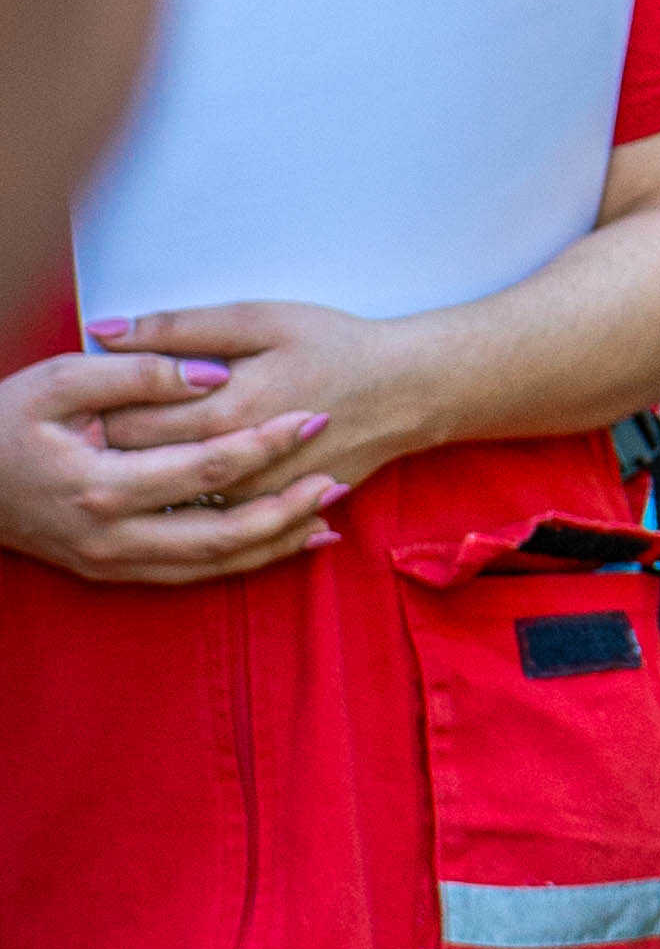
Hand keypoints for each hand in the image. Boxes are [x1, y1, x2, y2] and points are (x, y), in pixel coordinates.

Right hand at [0, 346, 345, 584]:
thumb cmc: (5, 422)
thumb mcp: (60, 380)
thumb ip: (139, 374)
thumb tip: (213, 373)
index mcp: (102, 484)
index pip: (207, 467)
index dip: (265, 443)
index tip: (312, 419)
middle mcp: (113, 536)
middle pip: (223, 532)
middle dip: (288, 508)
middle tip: (338, 481)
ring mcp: (113, 562)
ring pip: (213, 565)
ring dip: (274, 545)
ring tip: (329, 521)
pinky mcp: (114, 573)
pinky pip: (192, 576)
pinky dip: (242, 562)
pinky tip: (280, 546)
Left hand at [84, 302, 428, 498]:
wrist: (411, 392)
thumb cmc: (337, 346)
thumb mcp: (259, 319)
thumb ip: (178, 328)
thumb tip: (104, 331)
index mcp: (228, 409)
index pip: (132, 422)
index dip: (100, 413)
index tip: (89, 400)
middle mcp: (241, 464)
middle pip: (147, 466)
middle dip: (117, 449)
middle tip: (99, 431)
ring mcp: (262, 495)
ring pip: (180, 500)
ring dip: (153, 481)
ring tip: (142, 456)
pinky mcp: (279, 510)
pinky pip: (220, 519)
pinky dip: (195, 503)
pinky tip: (186, 484)